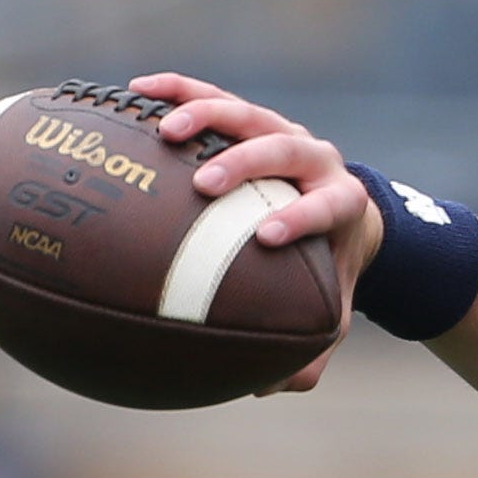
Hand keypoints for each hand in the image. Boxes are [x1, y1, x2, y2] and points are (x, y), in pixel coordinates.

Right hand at [133, 72, 384, 392]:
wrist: (345, 210)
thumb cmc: (326, 266)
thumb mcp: (331, 310)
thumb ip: (310, 348)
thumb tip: (271, 386)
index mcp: (341, 202)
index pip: (330, 204)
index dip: (303, 216)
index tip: (269, 236)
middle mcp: (314, 158)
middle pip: (285, 147)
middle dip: (247, 162)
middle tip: (206, 183)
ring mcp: (280, 130)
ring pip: (245, 111)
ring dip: (205, 115)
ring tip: (161, 132)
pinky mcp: (248, 116)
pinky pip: (211, 94)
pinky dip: (177, 90)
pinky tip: (133, 92)